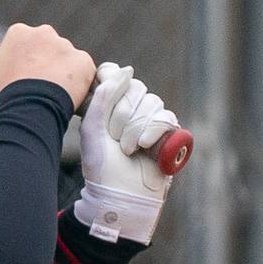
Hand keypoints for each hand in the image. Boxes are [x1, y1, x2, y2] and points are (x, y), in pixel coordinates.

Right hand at [0, 23, 94, 109]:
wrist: (28, 108)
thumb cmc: (5, 96)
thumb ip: (5, 68)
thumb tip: (8, 75)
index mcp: (18, 33)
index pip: (25, 40)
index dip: (26, 58)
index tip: (26, 72)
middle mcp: (43, 32)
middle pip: (49, 45)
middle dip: (47, 60)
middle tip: (42, 83)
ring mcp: (65, 45)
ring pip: (67, 59)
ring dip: (64, 73)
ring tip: (54, 95)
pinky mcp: (84, 60)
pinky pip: (84, 71)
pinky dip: (80, 83)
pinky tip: (69, 97)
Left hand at [73, 62, 179, 243]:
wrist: (120, 194)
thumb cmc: (101, 165)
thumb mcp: (93, 127)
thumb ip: (104, 95)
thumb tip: (127, 69)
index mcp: (109, 104)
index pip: (115, 74)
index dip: (111, 86)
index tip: (103, 108)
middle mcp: (131, 108)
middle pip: (135, 88)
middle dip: (122, 115)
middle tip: (114, 139)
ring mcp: (151, 119)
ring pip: (152, 102)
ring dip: (136, 129)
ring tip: (128, 150)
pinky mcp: (169, 133)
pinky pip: (166, 117)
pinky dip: (153, 132)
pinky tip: (144, 148)